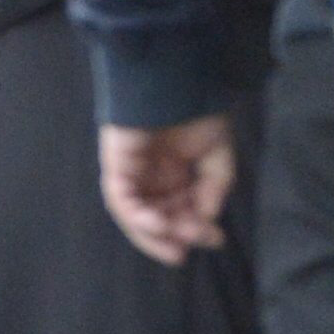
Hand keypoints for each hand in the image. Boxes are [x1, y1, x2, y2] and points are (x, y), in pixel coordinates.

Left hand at [99, 117, 238, 265]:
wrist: (182, 83)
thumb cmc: (199, 114)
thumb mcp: (217, 159)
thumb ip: (213, 190)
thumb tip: (207, 220)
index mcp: (173, 176)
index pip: (179, 211)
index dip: (194, 229)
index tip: (216, 239)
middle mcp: (149, 178)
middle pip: (156, 218)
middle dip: (173, 236)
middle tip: (188, 250)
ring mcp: (130, 172)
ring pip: (135, 215)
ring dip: (154, 234)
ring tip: (175, 245)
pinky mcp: (116, 165)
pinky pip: (121, 199)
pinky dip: (136, 216)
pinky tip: (157, 223)